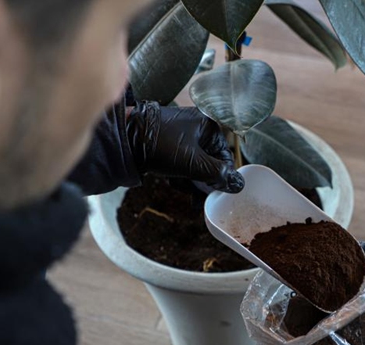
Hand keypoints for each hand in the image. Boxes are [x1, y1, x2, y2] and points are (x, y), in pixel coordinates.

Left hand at [126, 102, 243, 192]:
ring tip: (180, 186)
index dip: (220, 178)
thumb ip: (218, 175)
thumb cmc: (162, 146)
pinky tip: (172, 180)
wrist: (125, 140)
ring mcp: (183, 135)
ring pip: (197, 164)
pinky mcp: (170, 143)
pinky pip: (184, 162)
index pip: (225, 157)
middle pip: (211, 162)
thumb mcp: (194, 164)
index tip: (212, 193)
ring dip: (191, 180)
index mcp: (209, 126)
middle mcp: (199, 127)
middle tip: (196, 197)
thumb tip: (239, 185)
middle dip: (203, 181)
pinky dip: (180, 174)